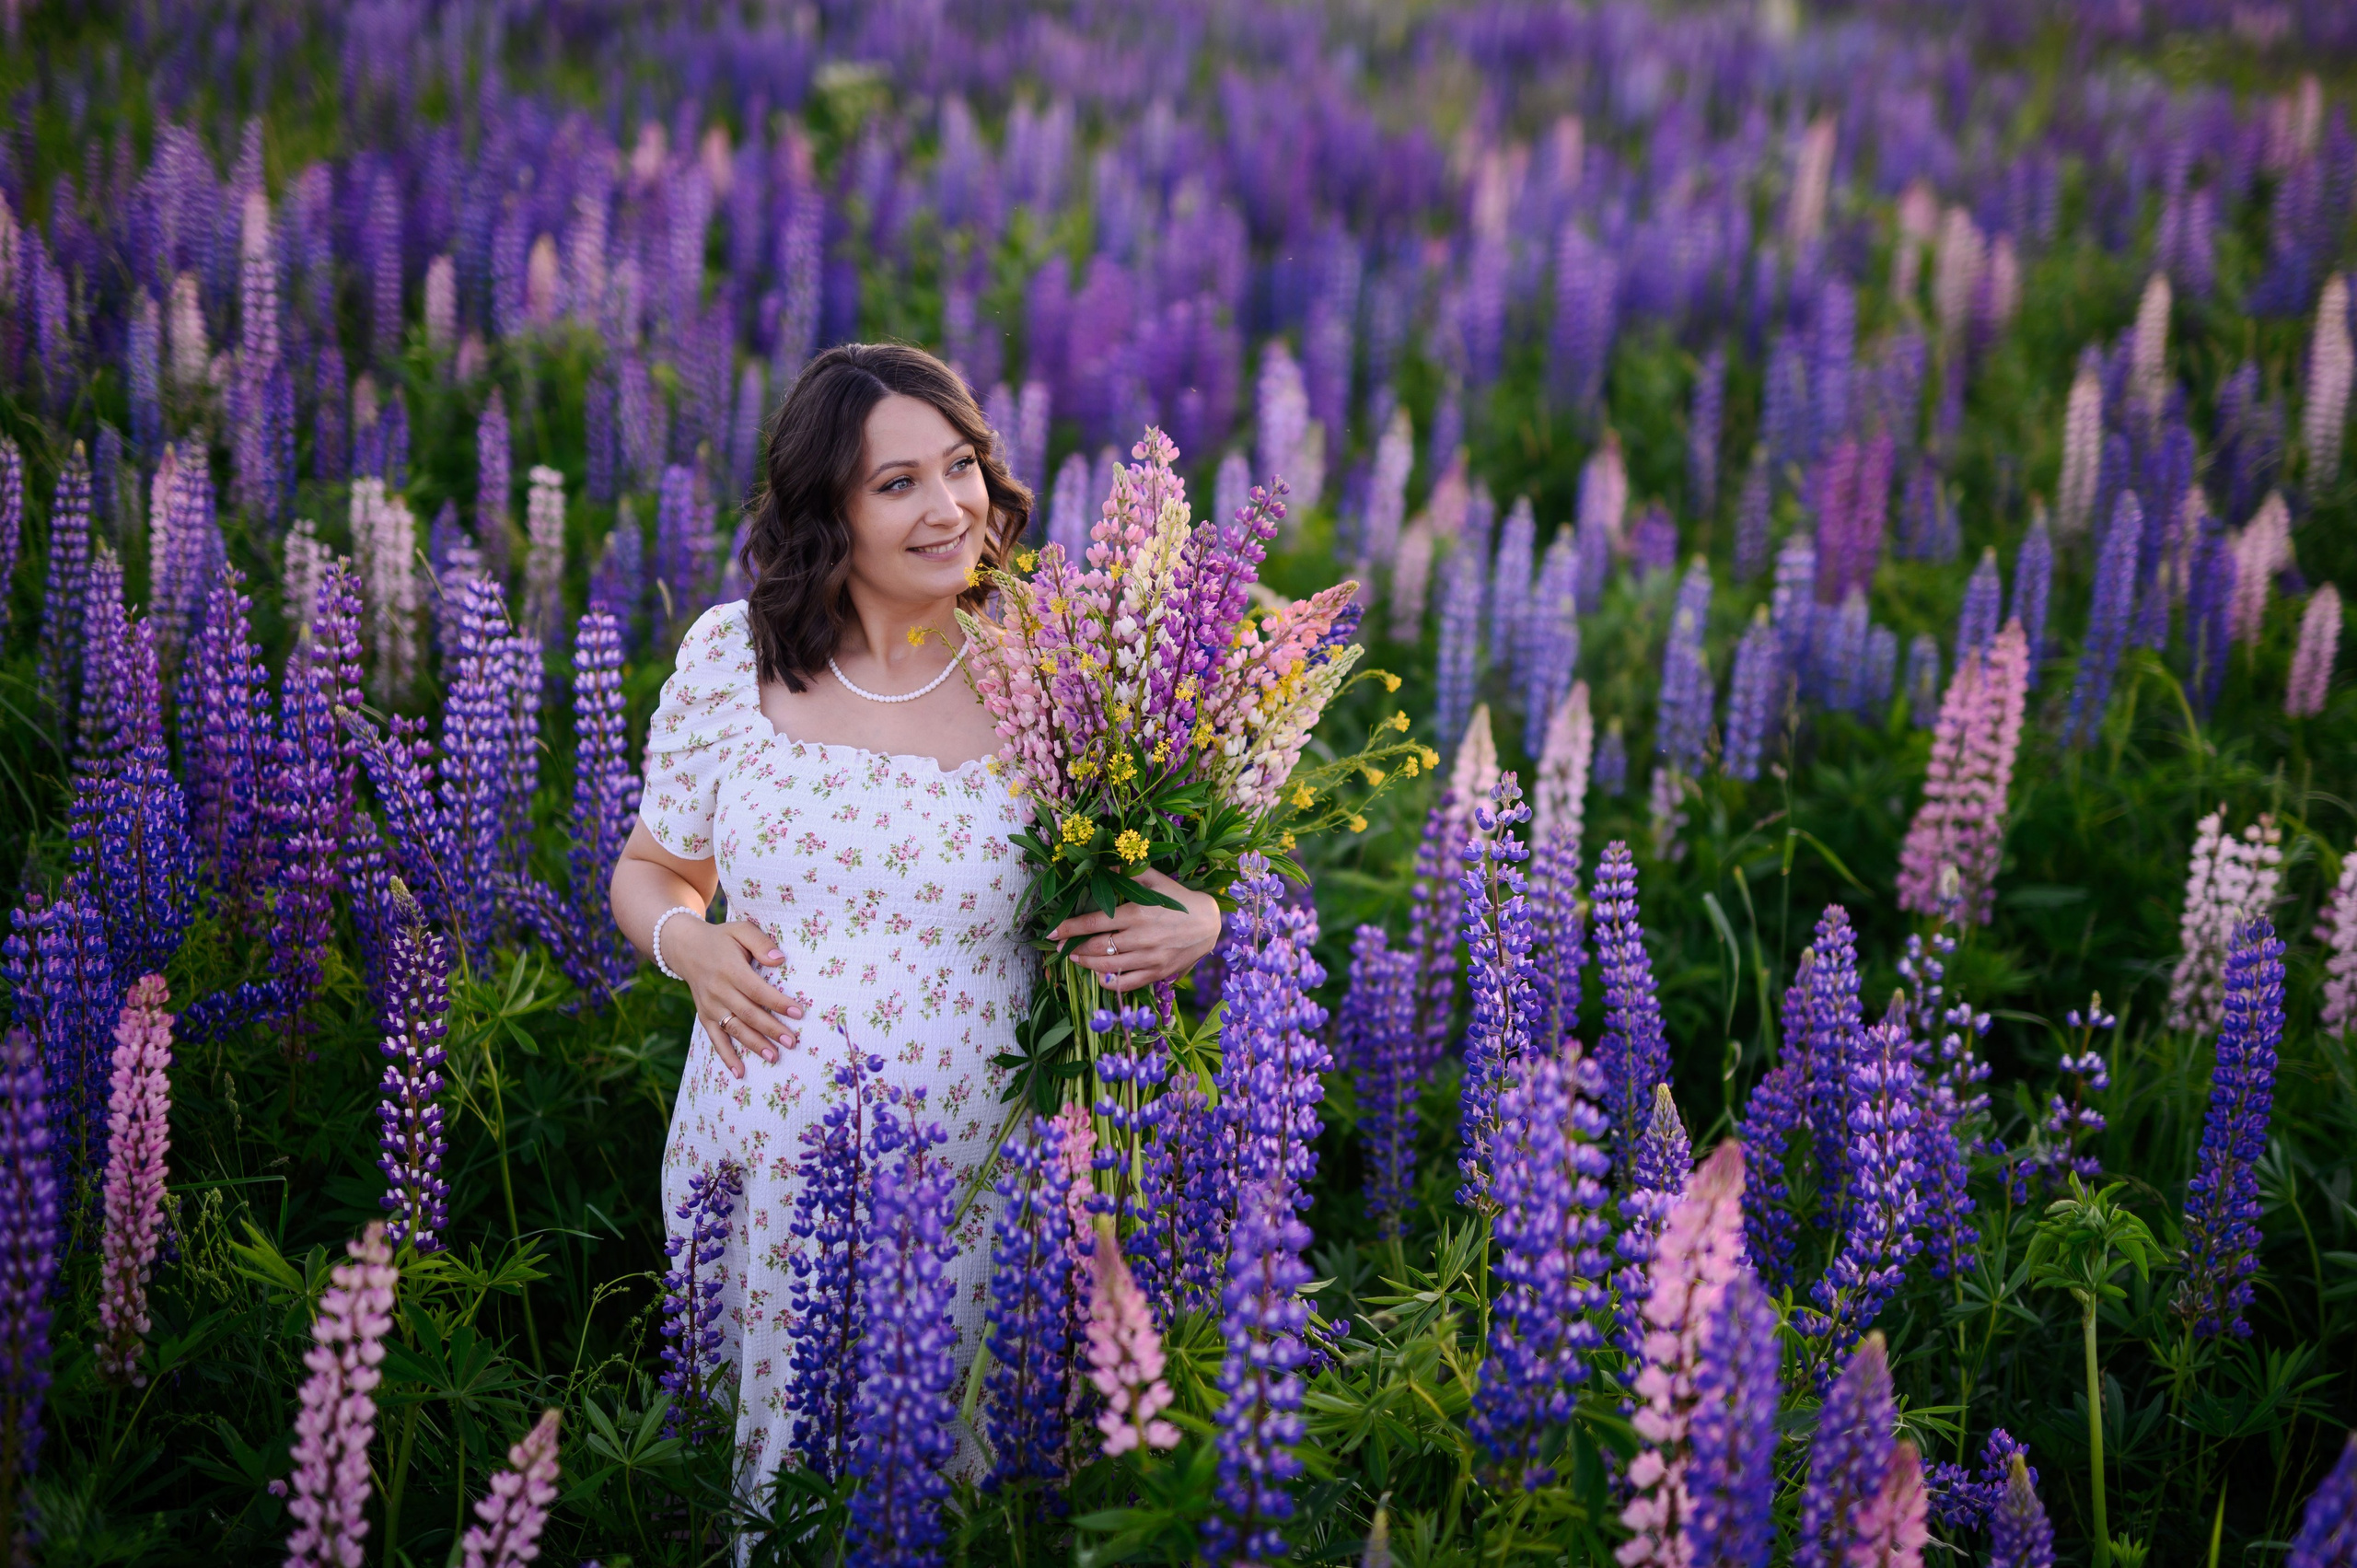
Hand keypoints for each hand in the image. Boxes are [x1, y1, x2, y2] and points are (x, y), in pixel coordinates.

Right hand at [669, 917, 805, 1078]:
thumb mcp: (741, 930)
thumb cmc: (722, 939)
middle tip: (792, 1042)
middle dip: (771, 1029)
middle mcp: (718, 990)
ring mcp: (710, 1006)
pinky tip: (740, 1072)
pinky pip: (716, 1039)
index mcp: (730, 969)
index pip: (757, 990)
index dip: (777, 1003)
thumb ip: (761, 943)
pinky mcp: (705, 1016)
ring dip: (754, 1045)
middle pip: (748, 1013)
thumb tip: (779, 960)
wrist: (686, 948)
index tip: (798, 1012)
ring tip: (774, 1056)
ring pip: (734, 1029)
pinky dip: (726, 1056)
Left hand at [1048, 869, 1223, 992]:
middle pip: (1096, 947)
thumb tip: (1100, 866)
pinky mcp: (1158, 973)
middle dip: (1074, 947)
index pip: (1094, 922)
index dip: (1070, 928)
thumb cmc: (1178, 899)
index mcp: (1137, 913)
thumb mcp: (1155, 879)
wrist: (1209, 924)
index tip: (1052, 931)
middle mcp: (1141, 938)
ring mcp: (1149, 959)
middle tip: (1061, 946)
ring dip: (1086, 964)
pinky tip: (1099, 976)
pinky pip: (1127, 984)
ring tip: (1075, 959)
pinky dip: (1109, 982)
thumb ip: (1127, 873)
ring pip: (1108, 967)